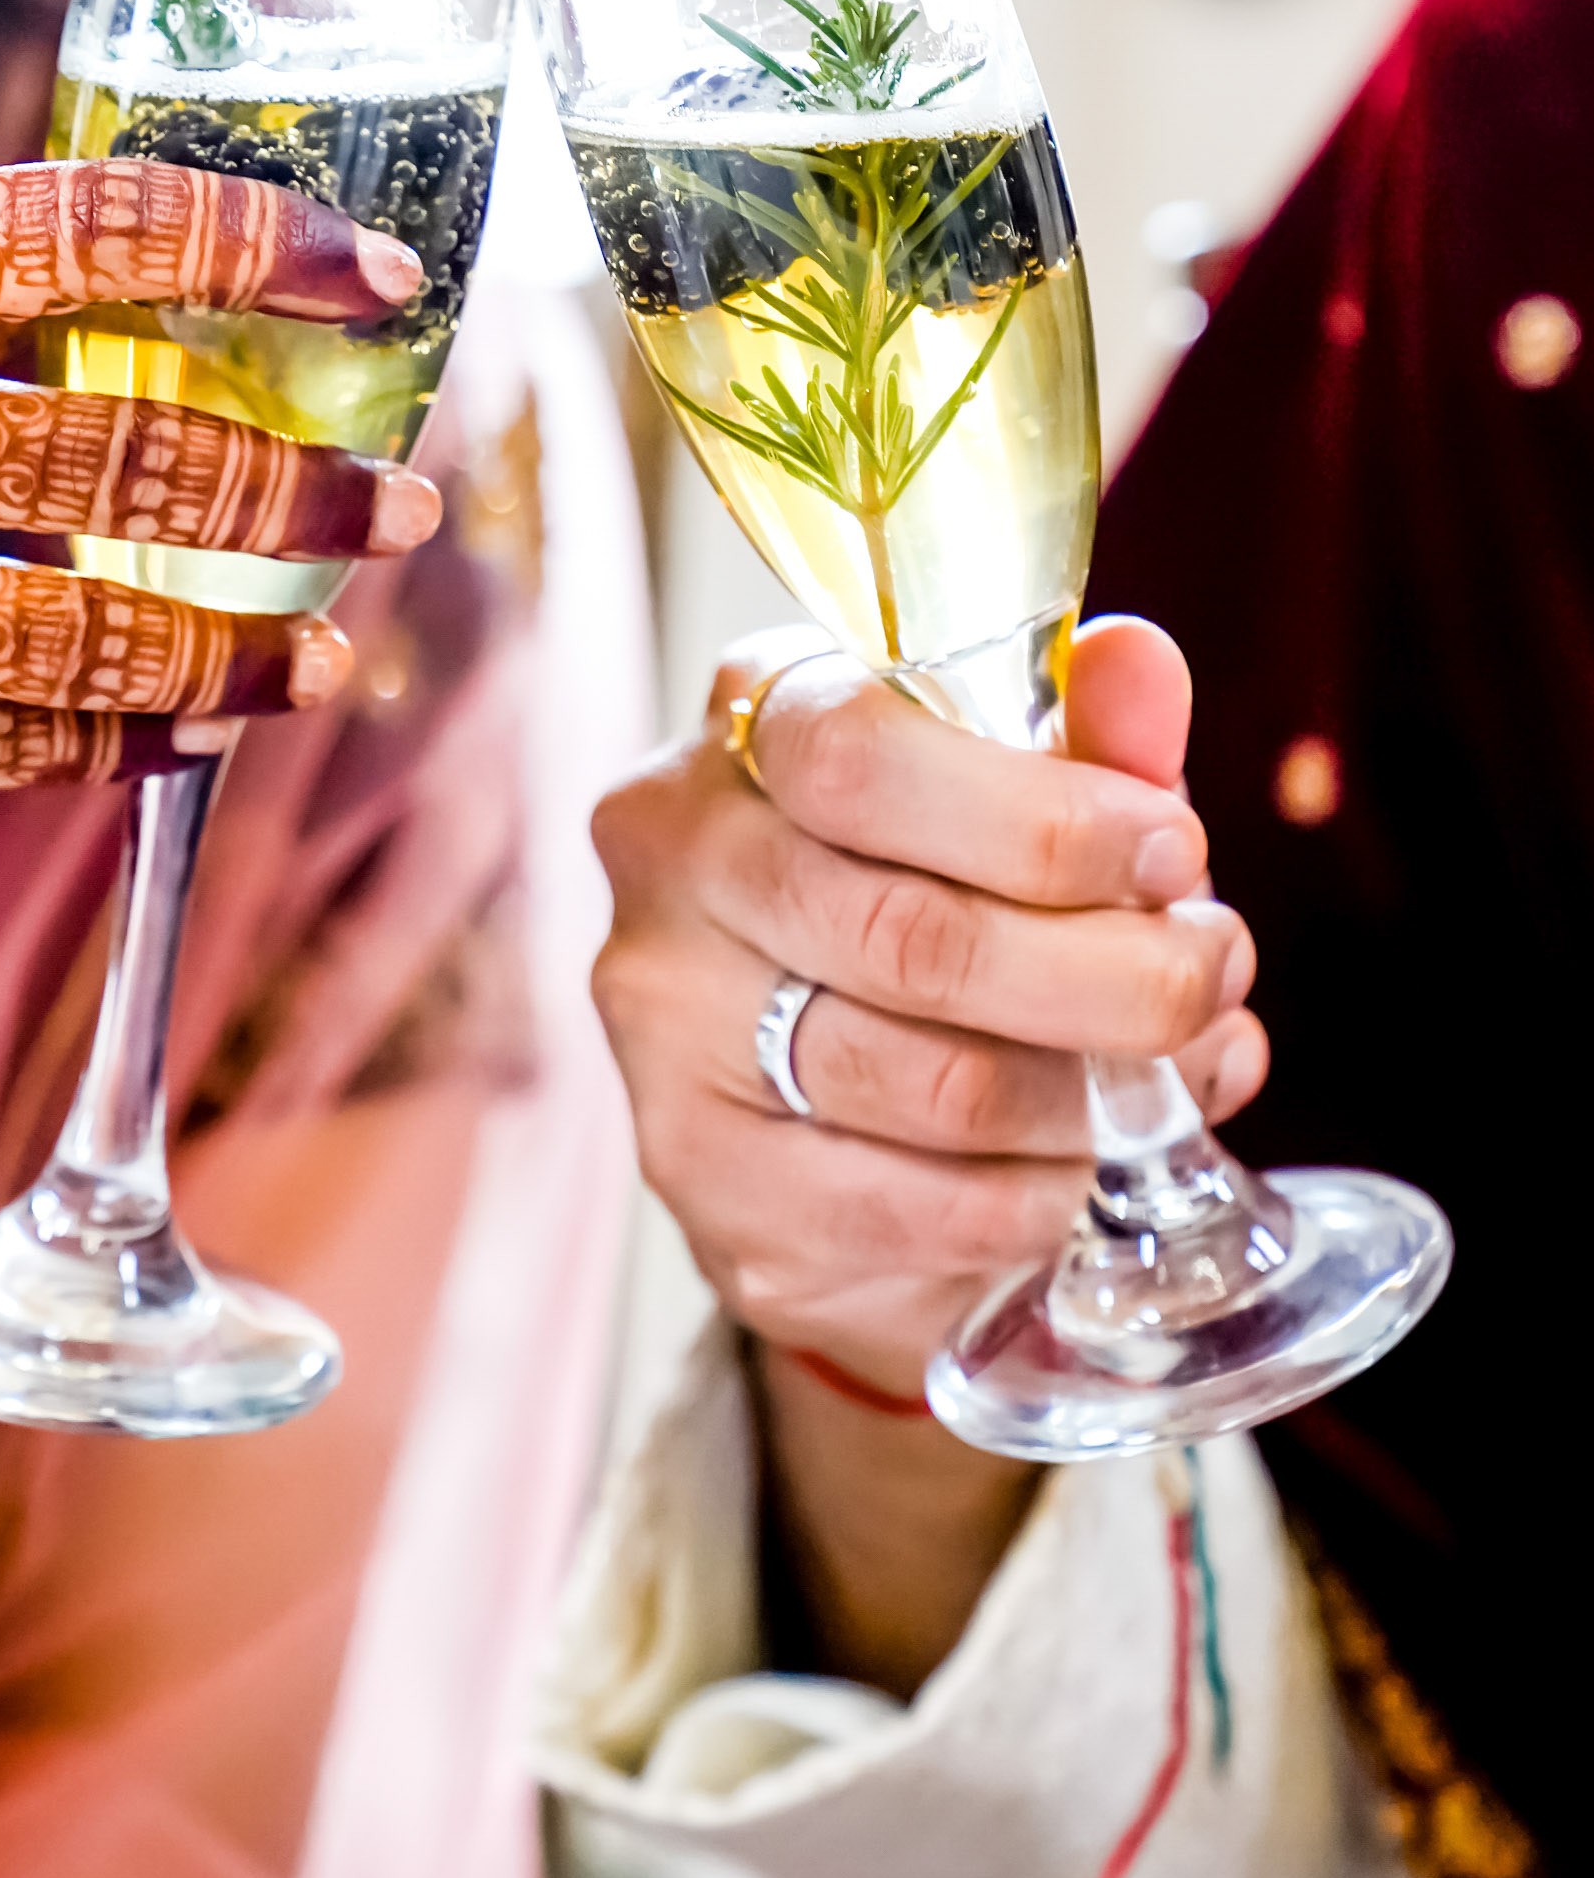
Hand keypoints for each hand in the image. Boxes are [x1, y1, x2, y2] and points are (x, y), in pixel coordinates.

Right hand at [0, 160, 437, 885]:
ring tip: (329, 655)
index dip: (252, 243)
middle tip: (404, 509)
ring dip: (229, 648)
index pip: (75, 230)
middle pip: (103, 451)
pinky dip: (114, 746)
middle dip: (290, 491)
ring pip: (64, 627)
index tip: (380, 278)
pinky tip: (202, 734)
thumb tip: (228, 282)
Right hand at [591, 618, 1265, 1400]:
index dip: (1041, 817)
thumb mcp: (1016, 787)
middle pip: (911, 937)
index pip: (859, 758)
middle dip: (1111, 972)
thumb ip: (1082, 728)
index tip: (1173, 851)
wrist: (812, 1072)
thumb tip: (1138, 666)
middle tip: (1210, 978)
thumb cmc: (928, 884)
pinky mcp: (703, 1185)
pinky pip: (910, 1211)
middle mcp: (674, 871)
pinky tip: (1084, 1166)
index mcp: (742, 728)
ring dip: (1092, 1096)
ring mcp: (666, 1036)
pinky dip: (1034, 1197)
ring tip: (1179, 1073)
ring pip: (928, 1086)